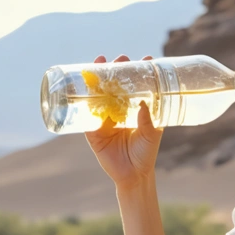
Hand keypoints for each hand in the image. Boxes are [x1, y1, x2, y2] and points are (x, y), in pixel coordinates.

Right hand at [83, 54, 162, 189]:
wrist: (132, 175)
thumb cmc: (146, 154)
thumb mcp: (152, 134)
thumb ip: (148, 120)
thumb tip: (145, 102)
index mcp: (133, 109)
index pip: (134, 86)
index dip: (137, 72)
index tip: (144, 59)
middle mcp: (118, 111)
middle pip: (114, 85)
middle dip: (116, 69)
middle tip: (121, 59)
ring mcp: (104, 119)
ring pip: (99, 95)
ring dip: (97, 78)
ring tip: (101, 62)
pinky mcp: (92, 131)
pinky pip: (86, 115)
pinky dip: (83, 102)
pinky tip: (83, 88)